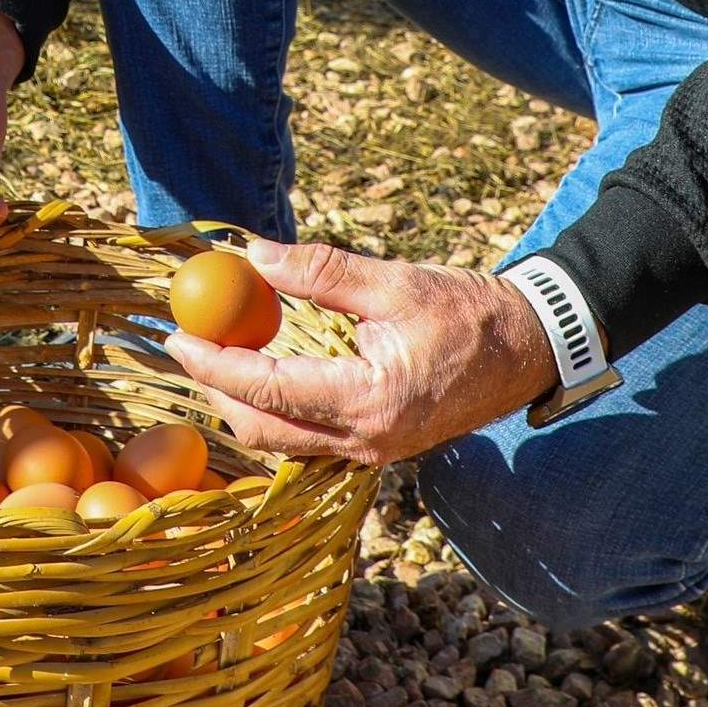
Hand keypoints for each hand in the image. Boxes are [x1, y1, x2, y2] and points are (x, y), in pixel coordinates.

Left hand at [164, 238, 560, 465]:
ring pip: (284, 443)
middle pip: (264, 431)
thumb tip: (252, 256)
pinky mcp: (379, 446)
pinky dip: (275, 413)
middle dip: (216, 392)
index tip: (178, 336)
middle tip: (188, 346)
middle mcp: (368, 440)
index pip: (267, 391)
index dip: (214, 364)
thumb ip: (320, 272)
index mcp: (370, 400)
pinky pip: (310, 441)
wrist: (529, 349)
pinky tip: (263, 375)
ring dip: (243, 405)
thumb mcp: (393, 281)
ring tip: (216, 356)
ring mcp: (375, 451)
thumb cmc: (469, 311)